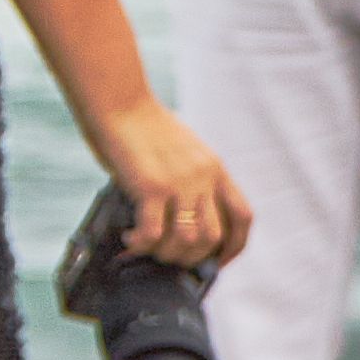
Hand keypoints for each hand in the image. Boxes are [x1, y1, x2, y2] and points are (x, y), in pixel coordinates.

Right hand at [90, 103, 250, 267]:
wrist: (117, 98)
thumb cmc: (141, 125)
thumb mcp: (182, 150)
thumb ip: (190, 180)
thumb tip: (180, 220)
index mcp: (216, 169)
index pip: (243, 217)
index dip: (234, 247)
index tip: (217, 261)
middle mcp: (204, 177)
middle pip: (214, 237)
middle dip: (192, 257)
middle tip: (169, 257)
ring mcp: (180, 182)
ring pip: (188, 241)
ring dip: (167, 254)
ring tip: (149, 249)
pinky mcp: (151, 186)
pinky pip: (154, 233)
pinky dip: (143, 244)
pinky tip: (131, 240)